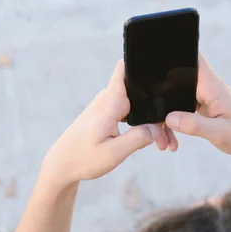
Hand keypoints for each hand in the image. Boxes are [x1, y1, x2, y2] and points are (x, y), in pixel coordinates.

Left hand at [41, 60, 175, 186]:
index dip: (141, 65)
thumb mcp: (114, 153)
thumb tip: (158, 127)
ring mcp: (106, 106)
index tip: (159, 69)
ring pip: (137, 105)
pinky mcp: (106, 114)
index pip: (123, 70)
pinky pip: (129, 113)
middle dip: (157, 110)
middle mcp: (107, 100)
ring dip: (151, 121)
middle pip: (140, 92)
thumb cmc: (83, 159)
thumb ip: (139, 138)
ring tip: (163, 142)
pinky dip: (141, 124)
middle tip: (169, 136)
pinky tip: (150, 139)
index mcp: (109, 104)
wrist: (62, 165)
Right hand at [165, 54, 230, 157]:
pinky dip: (174, 123)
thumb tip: (169, 117)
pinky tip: (172, 139)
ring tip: (163, 140)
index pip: (194, 59)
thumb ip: (194, 125)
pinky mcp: (202, 107)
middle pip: (175, 81)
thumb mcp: (220, 133)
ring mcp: (204, 97)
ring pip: (176, 98)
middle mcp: (207, 88)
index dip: (176, 54)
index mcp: (212, 87)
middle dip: (161, 99)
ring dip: (166, 117)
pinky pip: (181, 110)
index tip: (157, 59)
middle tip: (156, 125)